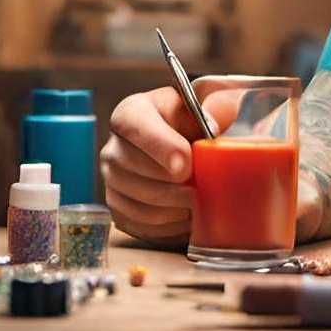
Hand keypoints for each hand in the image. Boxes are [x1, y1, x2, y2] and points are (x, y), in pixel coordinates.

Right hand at [100, 79, 240, 245]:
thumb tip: (212, 125)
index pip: (132, 124)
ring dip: (170, 207)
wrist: (195, 149)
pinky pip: (138, 224)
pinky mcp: (120, 209)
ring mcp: (113, 180)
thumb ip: (218, 106)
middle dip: (168, 184)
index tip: (185, 165)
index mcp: (134, 112)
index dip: (158, 146)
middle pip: (128, 168)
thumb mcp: (214, 104)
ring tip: (197, 203)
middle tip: (198, 189)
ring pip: (134, 200)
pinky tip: (187, 217)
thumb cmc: (202, 123)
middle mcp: (115, 146)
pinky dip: (167, 226)